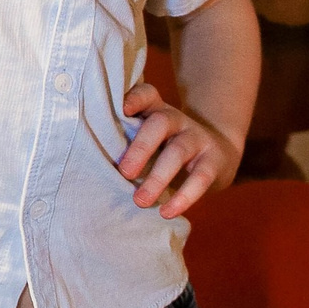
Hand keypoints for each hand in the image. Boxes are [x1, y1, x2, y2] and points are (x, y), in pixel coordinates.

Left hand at [118, 82, 241, 217]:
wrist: (217, 154)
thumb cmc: (167, 148)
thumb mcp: (149, 138)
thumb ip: (126, 142)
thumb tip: (91, 164)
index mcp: (155, 111)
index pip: (146, 95)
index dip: (135, 99)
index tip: (122, 108)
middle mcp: (176, 120)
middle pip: (160, 124)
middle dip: (141, 147)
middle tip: (124, 172)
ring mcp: (197, 138)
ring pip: (178, 152)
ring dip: (158, 178)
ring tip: (140, 201)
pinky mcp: (213, 161)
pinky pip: (200, 178)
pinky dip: (184, 197)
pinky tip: (167, 212)